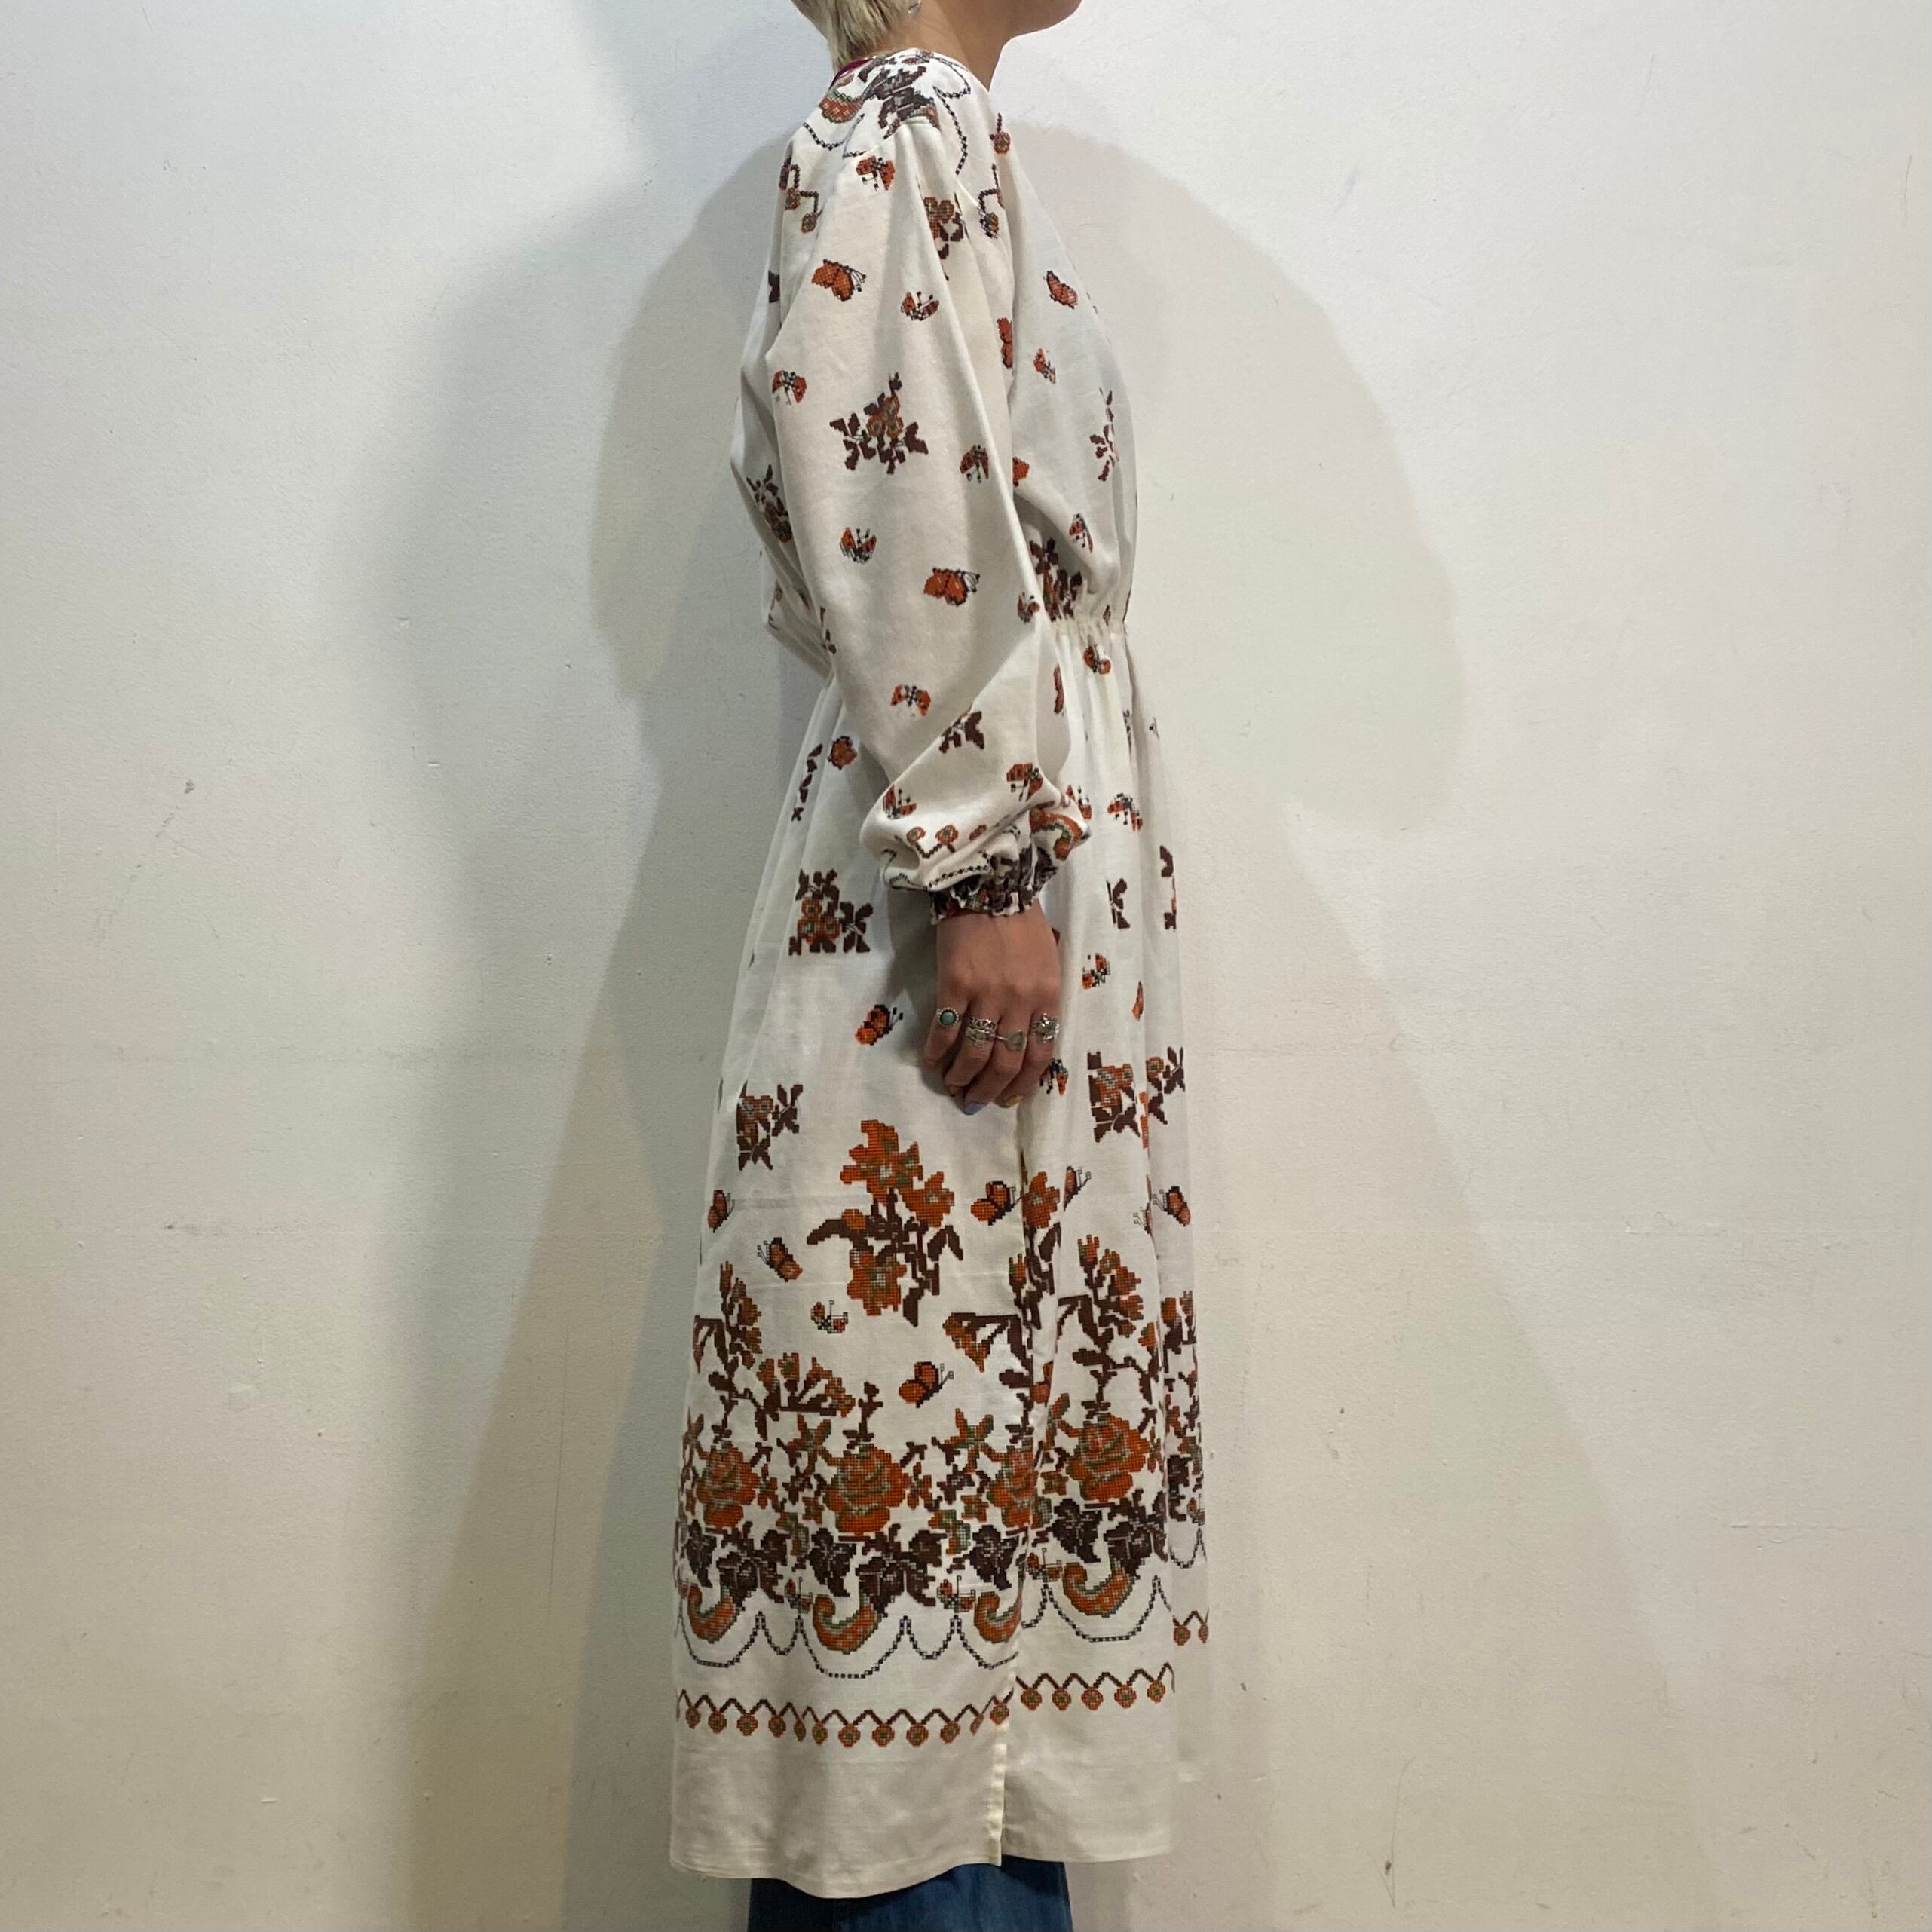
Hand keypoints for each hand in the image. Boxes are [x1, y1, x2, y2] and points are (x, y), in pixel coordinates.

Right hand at [923, 903, 1061, 1108]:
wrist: (989, 884)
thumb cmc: (1021, 923)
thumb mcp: (1048, 963)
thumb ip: (1040, 1001)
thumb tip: (1023, 1042)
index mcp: (1047, 997)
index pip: (1040, 1056)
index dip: (1022, 1085)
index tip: (1008, 1099)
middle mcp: (1020, 1001)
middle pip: (1006, 1063)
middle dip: (989, 1090)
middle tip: (973, 1101)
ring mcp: (986, 994)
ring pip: (975, 1053)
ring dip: (961, 1077)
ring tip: (951, 1086)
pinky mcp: (954, 984)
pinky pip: (945, 1030)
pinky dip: (937, 1052)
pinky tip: (931, 1062)